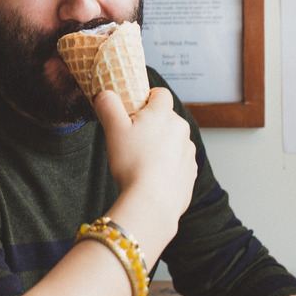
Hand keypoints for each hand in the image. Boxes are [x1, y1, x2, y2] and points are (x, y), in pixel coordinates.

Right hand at [94, 88, 195, 228]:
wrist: (152, 201)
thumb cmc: (132, 164)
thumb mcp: (113, 130)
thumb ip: (108, 106)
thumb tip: (104, 93)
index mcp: (163, 114)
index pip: (160, 93)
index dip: (147, 99)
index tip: (134, 111)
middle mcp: (181, 129)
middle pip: (166, 118)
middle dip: (151, 125)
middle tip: (132, 140)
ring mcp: (188, 151)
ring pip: (173, 140)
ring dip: (161, 145)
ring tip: (142, 162)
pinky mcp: (191, 171)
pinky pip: (178, 161)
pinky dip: (168, 165)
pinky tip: (152, 176)